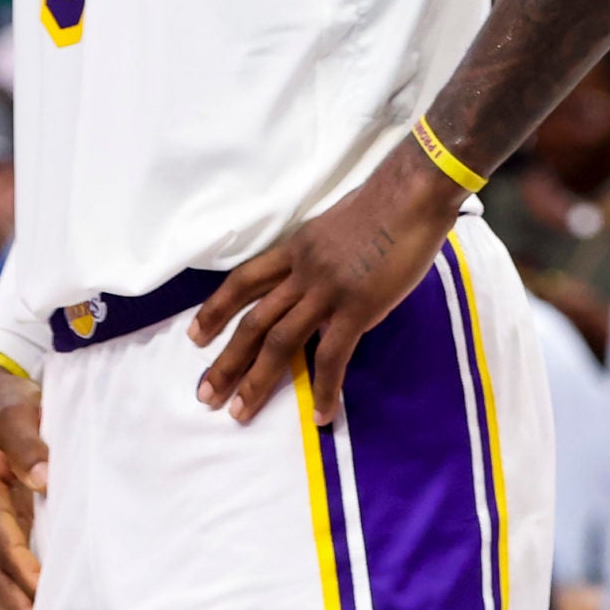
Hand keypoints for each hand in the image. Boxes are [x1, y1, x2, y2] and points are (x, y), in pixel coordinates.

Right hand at [0, 362, 46, 609]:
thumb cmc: (1, 401)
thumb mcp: (12, 414)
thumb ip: (27, 443)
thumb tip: (43, 478)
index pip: (6, 546)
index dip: (24, 572)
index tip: (45, 594)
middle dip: (18, 605)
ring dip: (15, 606)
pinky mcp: (4, 519)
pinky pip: (8, 564)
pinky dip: (18, 589)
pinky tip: (38, 607)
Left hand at [189, 152, 461, 424]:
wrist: (413, 193)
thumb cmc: (385, 202)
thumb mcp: (335, 226)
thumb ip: (320, 255)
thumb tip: (319, 278)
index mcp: (296, 248)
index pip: (244, 281)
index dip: (215, 310)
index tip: (195, 337)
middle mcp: (302, 272)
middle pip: (253, 319)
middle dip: (226, 360)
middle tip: (204, 394)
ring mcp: (327, 290)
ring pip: (280, 341)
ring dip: (256, 380)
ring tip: (238, 413)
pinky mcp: (356, 307)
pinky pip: (332, 356)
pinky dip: (324, 388)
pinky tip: (321, 415)